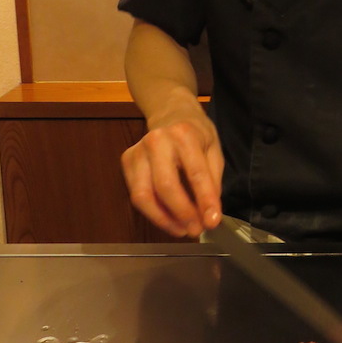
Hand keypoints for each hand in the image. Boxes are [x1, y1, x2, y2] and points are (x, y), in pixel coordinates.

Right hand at [121, 104, 223, 238]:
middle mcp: (157, 141)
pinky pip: (137, 195)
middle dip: (182, 214)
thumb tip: (209, 213)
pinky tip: (169, 219)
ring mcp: (138, 151)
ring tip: (182, 230)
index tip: (212, 222)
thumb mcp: (214, 150)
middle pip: (165, 186)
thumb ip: (212, 181)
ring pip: (143, 196)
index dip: (205, 201)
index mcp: (184, 135)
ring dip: (164, 219)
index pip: (196, 173)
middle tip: (196, 230)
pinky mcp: (127, 161)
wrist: (170, 112)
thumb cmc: (196, 133)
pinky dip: (154, 213)